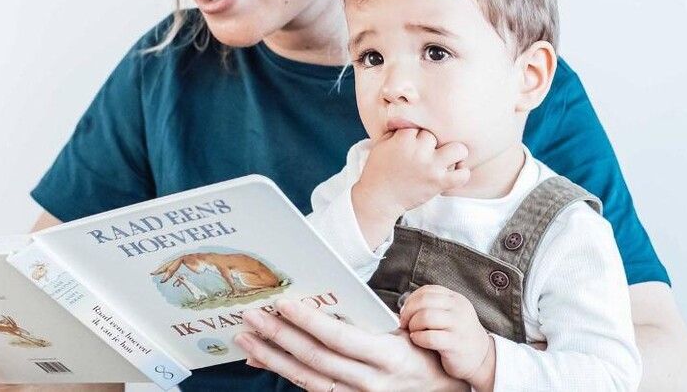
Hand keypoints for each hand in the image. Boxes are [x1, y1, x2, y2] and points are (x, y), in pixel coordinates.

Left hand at [234, 298, 465, 391]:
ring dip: (272, 358)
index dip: (309, 322)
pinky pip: (310, 388)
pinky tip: (262, 359)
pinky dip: (283, 372)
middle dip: (279, 337)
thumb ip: (367, 320)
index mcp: (387, 357)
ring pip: (306, 378)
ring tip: (245, 339)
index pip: (340, 338)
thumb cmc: (421, 351)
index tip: (284, 304)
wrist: (440, 389)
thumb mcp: (403, 331)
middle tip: (251, 316)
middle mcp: (371, 382)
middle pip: (315, 360)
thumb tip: (325, 304)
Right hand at [353, 129, 468, 220]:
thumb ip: (397, 130)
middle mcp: (419, 151)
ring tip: (448, 158)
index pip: (421, 126)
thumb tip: (411, 120)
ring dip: (455, 153)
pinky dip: (462, 173)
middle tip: (425, 154)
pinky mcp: (438, 183)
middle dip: (431, 144)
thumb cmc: (378, 170)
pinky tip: (454, 172)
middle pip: (437, 136)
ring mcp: (430, 167)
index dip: (418, 135)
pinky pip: (462, 175)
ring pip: (459, 149)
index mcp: (403, 139)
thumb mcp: (381, 144)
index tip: (413, 144)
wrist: (378, 198)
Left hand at [399, 285, 493, 384]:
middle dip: (409, 312)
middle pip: (424, 301)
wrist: (481, 358)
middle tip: (404, 323)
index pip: (427, 290)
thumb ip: (434, 306)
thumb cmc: (459, 335)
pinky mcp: (455, 344)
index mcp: (456, 299)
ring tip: (413, 332)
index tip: (405, 311)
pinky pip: (430, 337)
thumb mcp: (451, 314)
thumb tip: (405, 307)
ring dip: (413, 325)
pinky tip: (418, 340)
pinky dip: (418, 338)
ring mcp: (458, 326)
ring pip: (425, 317)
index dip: (412, 300)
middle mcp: (458, 309)